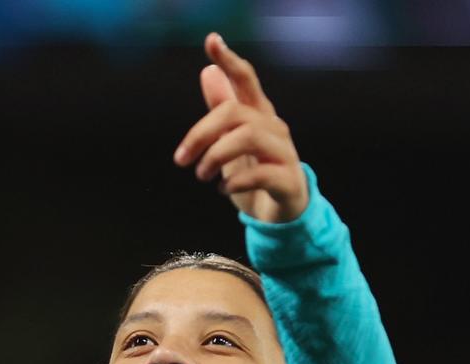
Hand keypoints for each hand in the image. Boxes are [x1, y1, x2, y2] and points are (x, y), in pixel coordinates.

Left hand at [174, 33, 307, 222]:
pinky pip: (262, 174)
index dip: (230, 60)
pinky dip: (236, 182)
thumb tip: (207, 72)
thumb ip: (221, 108)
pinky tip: (222, 190)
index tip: (211, 41)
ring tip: (201, 175)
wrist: (278, 215)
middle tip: (181, 159)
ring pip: (249, 137)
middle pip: (236, 112)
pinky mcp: (288, 180)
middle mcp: (274, 128)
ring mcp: (284, 153)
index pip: (246, 79)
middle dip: (202, 133)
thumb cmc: (254, 174)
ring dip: (216, 155)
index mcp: (259, 114)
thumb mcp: (230, 141)